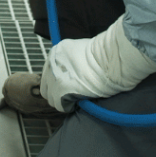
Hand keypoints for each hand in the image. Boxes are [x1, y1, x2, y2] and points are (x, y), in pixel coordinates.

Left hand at [39, 18, 155, 111]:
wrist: (109, 59)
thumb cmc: (103, 54)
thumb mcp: (79, 51)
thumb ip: (70, 61)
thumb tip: (70, 72)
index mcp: (55, 53)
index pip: (49, 74)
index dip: (59, 82)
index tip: (69, 85)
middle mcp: (51, 64)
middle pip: (46, 87)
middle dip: (57, 93)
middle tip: (72, 95)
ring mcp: (54, 78)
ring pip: (52, 99)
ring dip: (63, 100)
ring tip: (77, 98)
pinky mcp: (61, 91)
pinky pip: (60, 106)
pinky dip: (69, 106)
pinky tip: (79, 101)